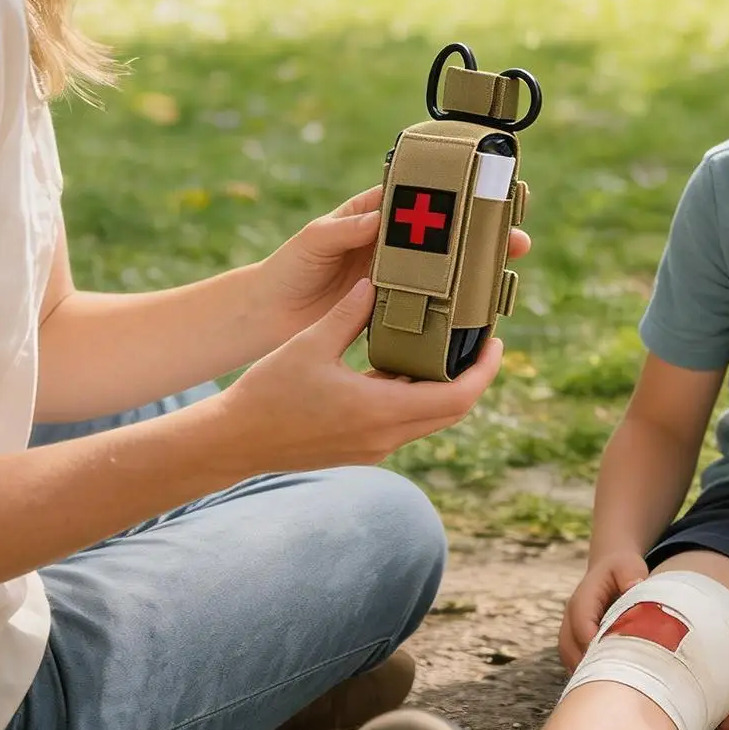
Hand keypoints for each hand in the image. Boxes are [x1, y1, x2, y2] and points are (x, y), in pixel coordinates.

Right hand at [220, 274, 503, 471]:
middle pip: (451, 411)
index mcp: (377, 410)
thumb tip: (376, 281)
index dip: (484, 372)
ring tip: (450, 347)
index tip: (496, 342)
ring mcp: (373, 447)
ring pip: (428, 418)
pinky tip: (407, 365)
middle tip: (482, 341)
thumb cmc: (267, 392)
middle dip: (473, 377)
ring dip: (445, 387)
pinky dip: (416, 395)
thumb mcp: (310, 344)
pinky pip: (404, 422)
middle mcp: (383, 435)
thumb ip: (349, 314)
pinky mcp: (361, 448)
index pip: (456, 398)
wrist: (232, 441)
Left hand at [256, 184, 531, 338]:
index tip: (486, 192)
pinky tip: (479, 308)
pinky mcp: (392, 307)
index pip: (422, 198)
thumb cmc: (288, 268)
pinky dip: (454, 304)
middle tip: (514, 236)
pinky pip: (430, 302)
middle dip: (482, 233)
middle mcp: (392, 244)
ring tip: (508, 267)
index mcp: (375, 215)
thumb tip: (380, 217)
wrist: (268, 316)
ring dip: (476, 268)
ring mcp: (395, 276)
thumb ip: (344, 227)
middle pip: (446, 233)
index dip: (456, 194)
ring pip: (445, 268)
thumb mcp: (314, 240)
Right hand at [559, 549, 648, 671]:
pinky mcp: (574, 642)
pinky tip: (608, 683)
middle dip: (590, 665)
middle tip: (615, 682)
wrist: (608, 570)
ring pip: (570, 658)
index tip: (616, 659)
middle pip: (570, 647)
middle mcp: (570, 617)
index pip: (582, 625)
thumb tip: (635, 586)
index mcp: (583, 599)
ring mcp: (569, 631)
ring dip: (587, 672)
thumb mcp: (628, 565)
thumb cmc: (620, 570)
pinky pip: (575, 662)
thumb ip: (630, 574)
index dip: (595, 644)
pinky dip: (588, 674)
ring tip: (612, 686)